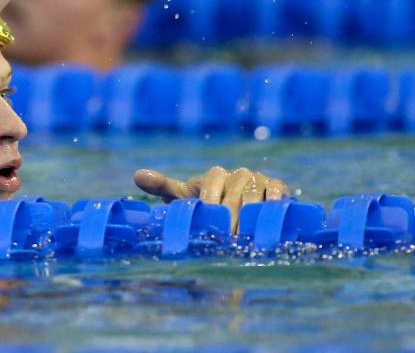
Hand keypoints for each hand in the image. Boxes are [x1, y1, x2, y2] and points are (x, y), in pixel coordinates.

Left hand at [134, 166, 289, 233]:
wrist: (242, 201)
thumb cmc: (208, 201)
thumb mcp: (185, 195)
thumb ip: (163, 187)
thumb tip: (136, 176)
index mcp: (214, 174)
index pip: (212, 186)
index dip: (211, 204)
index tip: (209, 223)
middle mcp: (237, 174)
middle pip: (234, 196)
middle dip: (231, 219)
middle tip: (227, 240)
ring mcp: (257, 179)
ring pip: (255, 197)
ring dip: (251, 218)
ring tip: (246, 238)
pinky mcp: (277, 186)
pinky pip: (277, 193)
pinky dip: (274, 206)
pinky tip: (269, 222)